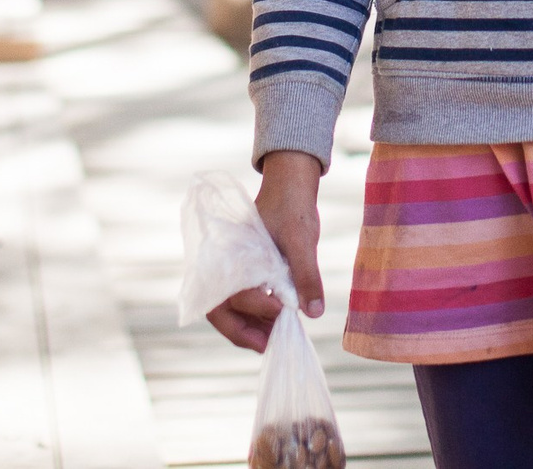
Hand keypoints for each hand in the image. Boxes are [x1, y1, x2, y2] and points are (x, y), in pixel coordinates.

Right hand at [206, 150, 324, 352]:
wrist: (291, 187)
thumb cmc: (293, 208)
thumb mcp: (302, 241)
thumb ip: (306, 276)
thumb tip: (313, 312)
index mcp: (232, 253)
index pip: (233, 291)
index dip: (256, 306)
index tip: (283, 310)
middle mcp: (226, 265)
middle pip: (220, 309)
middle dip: (241, 332)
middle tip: (267, 345)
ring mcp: (234, 271)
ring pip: (229, 310)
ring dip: (249, 328)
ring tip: (274, 338)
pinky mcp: (246, 275)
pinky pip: (243, 303)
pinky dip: (256, 318)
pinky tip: (276, 325)